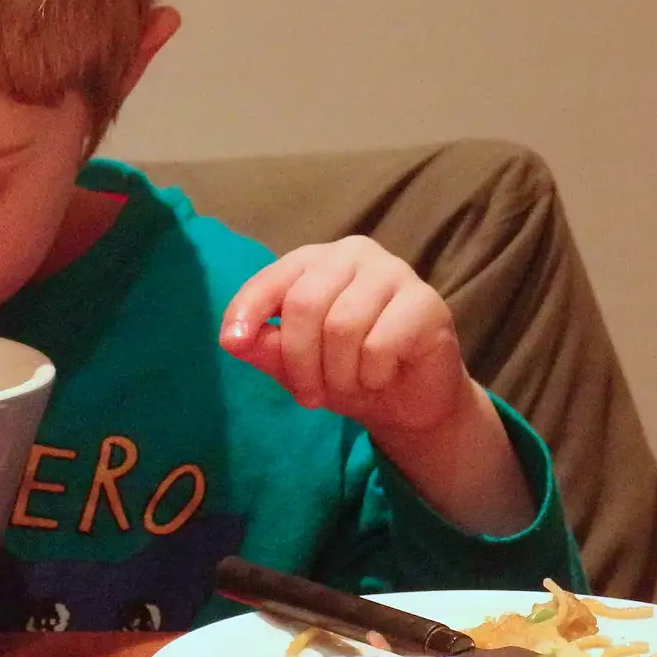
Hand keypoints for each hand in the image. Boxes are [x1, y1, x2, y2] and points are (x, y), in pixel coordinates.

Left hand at [219, 236, 533, 533]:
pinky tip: (380, 378)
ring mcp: (394, 273)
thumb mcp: (294, 364)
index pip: (270, 280)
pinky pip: (380, 344)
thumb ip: (263, 347)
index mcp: (314, 260)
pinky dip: (371, 375)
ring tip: (347, 389)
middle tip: (309, 396)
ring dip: (338, 374)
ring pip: (342, 326)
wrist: (409, 401)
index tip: (231, 343)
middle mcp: (353, 254)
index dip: (246, 311)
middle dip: (299, 361)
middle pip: (304, 304)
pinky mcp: (426, 303)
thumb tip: (231, 340)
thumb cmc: (346, 371)